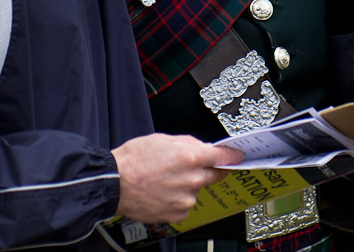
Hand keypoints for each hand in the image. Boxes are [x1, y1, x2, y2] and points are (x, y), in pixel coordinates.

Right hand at [112, 133, 243, 222]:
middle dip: (206, 170)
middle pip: (214, 175)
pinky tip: (163, 192)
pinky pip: (186, 204)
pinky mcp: (179, 213)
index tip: (238, 157)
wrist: (115, 183)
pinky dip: (178, 199)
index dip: (233, 156)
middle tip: (188, 167)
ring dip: (188, 185)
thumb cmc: (135, 159)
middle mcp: (193, 179)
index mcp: (192, 156)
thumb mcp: (164, 139)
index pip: (224, 157)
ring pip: (197, 190)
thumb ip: (188, 144)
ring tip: (165, 180)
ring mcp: (187, 198)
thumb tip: (203, 148)